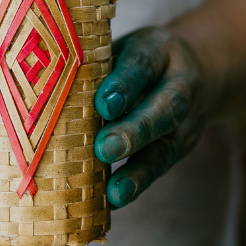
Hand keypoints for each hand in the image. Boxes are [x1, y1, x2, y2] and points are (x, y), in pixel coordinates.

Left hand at [93, 27, 208, 207]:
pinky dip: (138, 184)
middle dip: (135, 132)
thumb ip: (98, 61)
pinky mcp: (180, 148)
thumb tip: (50, 84)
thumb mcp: (124, 46)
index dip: (123, 84)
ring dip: (140, 171)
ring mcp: (185, 121)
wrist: (195, 68)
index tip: (103, 103)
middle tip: (105, 148)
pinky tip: (114, 199)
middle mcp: (179, 86)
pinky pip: (160, 167)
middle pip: (164, 110)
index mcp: (158, 50)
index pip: (142, 64)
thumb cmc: (139, 58)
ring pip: (167, 147)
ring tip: (116, 191)